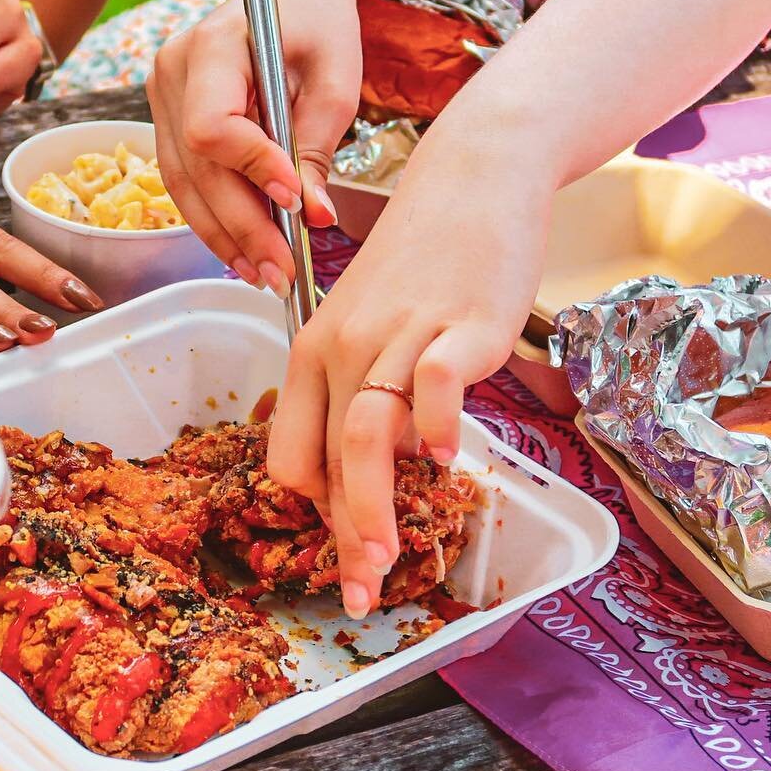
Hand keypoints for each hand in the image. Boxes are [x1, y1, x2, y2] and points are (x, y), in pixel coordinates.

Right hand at [146, 0, 357, 291]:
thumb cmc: (316, 22)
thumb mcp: (335, 77)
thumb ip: (317, 146)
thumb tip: (312, 217)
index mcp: (211, 45)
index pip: (212, 126)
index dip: (251, 171)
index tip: (296, 203)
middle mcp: (172, 72)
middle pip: (197, 168)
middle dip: (243, 226)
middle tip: (284, 272)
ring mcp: (163, 97)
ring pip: (184, 185)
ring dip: (225, 237)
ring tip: (267, 275)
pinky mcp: (170, 121)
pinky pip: (187, 181)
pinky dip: (217, 220)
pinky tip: (246, 253)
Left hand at [266, 133, 549, 617]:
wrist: (476, 176)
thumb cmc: (427, 256)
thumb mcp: (373, 320)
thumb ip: (366, 388)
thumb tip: (382, 463)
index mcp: (314, 350)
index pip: (294, 452)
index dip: (314, 512)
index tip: (341, 550)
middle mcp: (346, 345)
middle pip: (328, 457)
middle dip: (341, 536)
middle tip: (357, 593)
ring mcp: (402, 332)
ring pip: (367, 433)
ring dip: (373, 508)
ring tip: (390, 557)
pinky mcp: (459, 322)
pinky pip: (435, 384)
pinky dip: (436, 428)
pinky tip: (449, 462)